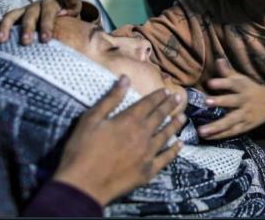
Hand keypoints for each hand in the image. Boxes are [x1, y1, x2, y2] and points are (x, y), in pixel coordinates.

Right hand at [0, 0, 83, 44]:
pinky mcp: (14, 19)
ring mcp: (23, 12)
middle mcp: (35, 6)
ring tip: (1, 40)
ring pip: (12, 17)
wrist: (58, 15)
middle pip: (29, 16)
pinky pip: (3, 23)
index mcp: (50, 4)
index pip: (48, 13)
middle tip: (26, 42)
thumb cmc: (66, 14)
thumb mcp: (73, 7)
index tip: (46, 39)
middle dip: (27, 29)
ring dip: (6, 27)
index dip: (46, 25)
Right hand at [53, 76, 186, 205]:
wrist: (84, 185)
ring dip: (175, 125)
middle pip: (160, 117)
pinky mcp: (148, 171)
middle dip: (169, 106)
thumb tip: (125, 78)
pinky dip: (174, 150)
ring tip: (183, 117)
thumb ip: (111, 98)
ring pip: (166, 135)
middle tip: (179, 98)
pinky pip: (166, 158)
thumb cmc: (82, 149)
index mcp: (129, 120)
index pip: (148, 104)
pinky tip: (180, 145)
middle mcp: (143, 135)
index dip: (158, 96)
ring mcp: (148, 154)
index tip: (166, 90)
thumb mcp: (91, 119)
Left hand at [199, 59, 264, 139]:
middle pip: (232, 102)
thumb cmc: (250, 89)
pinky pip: (231, 132)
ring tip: (201, 130)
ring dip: (216, 126)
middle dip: (220, 102)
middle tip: (205, 102)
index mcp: (243, 87)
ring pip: (230, 121)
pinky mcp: (245, 127)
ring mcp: (245, 115)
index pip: (232, 83)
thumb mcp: (242, 79)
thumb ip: (228, 72)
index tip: (210, 83)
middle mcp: (244, 101)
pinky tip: (207, 137)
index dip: (222, 83)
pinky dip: (219, 135)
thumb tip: (217, 60)